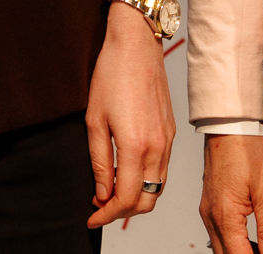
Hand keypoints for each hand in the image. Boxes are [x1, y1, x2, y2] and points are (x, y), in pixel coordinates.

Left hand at [85, 3, 177, 228]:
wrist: (136, 45)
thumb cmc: (112, 75)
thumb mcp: (94, 120)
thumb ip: (100, 162)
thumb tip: (102, 193)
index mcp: (136, 146)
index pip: (126, 198)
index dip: (107, 214)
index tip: (92, 218)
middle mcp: (158, 147)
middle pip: (147, 200)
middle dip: (123, 212)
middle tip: (99, 208)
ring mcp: (168, 141)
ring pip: (157, 187)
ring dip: (135, 197)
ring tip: (110, 192)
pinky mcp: (171, 133)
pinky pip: (162, 169)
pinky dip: (146, 180)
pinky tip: (127, 173)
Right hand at [199, 133, 262, 253]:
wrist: (230, 125)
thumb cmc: (246, 150)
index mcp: (224, 216)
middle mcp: (211, 216)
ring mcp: (208, 210)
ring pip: (221, 248)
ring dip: (241, 253)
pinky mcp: (209, 204)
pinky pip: (219, 234)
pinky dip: (234, 243)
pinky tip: (251, 241)